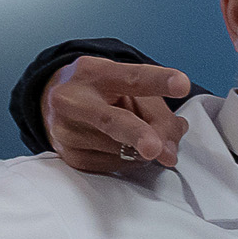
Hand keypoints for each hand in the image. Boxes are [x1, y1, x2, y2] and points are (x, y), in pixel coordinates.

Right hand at [43, 56, 191, 171]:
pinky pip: (116, 165)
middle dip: (137, 134)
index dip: (158, 82)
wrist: (56, 103)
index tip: (181, 84)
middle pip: (113, 121)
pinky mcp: (71, 157)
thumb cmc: (104, 93)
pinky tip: (119, 145)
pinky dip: (129, 159)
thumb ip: (159, 115)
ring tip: (132, 132)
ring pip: (123, 150)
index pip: (132, 78)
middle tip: (155, 148)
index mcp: (94, 73)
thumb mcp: (131, 90)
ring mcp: (68, 131)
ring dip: (142, 148)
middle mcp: (74, 100)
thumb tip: (170, 152)